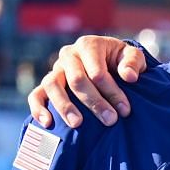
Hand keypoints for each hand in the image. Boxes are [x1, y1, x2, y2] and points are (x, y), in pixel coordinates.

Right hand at [26, 36, 146, 128]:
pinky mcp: (47, 85)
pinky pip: (36, 95)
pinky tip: (47, 123)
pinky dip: (38, 108)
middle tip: (110, 120)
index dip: (112, 92)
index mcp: (88, 45)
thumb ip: (133, 63)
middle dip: (94, 102)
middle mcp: (68, 55)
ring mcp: (55, 70)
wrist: (107, 62)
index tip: (125, 110)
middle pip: (76, 80)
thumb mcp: (132, 56)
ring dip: (64, 106)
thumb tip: (129, 77)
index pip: (97, 72)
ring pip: (52, 85)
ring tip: (77, 124)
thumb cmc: (120, 60)